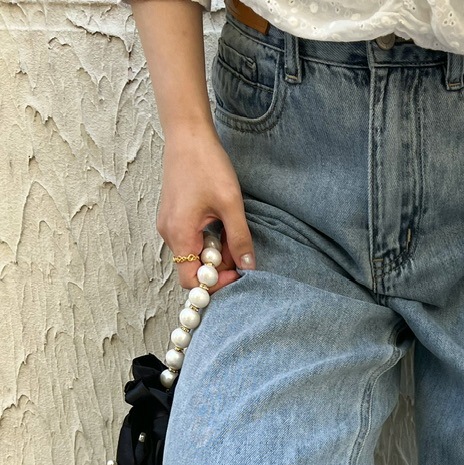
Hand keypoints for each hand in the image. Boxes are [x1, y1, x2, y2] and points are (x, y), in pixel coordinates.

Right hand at [157, 128, 255, 294]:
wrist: (188, 134)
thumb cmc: (207, 164)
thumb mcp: (231, 204)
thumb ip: (240, 239)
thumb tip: (249, 268)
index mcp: (179, 234)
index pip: (191, 281)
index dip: (215, 285)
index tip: (237, 274)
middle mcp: (169, 233)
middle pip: (192, 270)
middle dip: (218, 269)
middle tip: (239, 253)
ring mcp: (169, 225)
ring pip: (193, 255)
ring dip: (214, 254)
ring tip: (230, 232)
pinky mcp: (173, 217)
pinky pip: (190, 240)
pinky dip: (207, 241)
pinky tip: (220, 224)